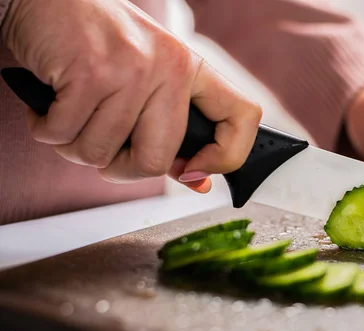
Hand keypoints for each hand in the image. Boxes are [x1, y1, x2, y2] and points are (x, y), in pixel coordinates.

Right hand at [1, 0, 261, 189]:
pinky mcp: (89, 73)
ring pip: (100, 154)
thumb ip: (172, 133)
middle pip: (155, 161)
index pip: (245, 117)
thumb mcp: (147, 79)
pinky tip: (49, 105)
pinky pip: (64, 136)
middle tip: (105, 151)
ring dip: (74, 146)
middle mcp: (169, 67)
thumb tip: (197, 181)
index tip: (195, 172)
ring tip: (71, 113)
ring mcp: (131, 69)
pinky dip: (46, 130)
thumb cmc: (96, 43)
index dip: (226, 157)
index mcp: (190, 69)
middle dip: (120, 170)